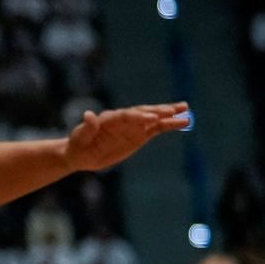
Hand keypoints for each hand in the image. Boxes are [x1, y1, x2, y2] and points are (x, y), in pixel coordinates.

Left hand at [63, 102, 190, 172]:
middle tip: (175, 110)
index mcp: (109, 119)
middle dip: (158, 111)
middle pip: (143, 113)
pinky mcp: (140, 134)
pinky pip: (156, 128)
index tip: (151, 118)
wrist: (82, 154)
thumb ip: (86, 127)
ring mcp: (134, 126)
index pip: (126, 115)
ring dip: (169, 115)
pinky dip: (169, 125)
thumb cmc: (79, 145)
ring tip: (185, 111)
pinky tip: (183, 122)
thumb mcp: (80, 138)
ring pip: (153, 119)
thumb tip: (88, 115)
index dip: (139, 116)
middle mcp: (124, 119)